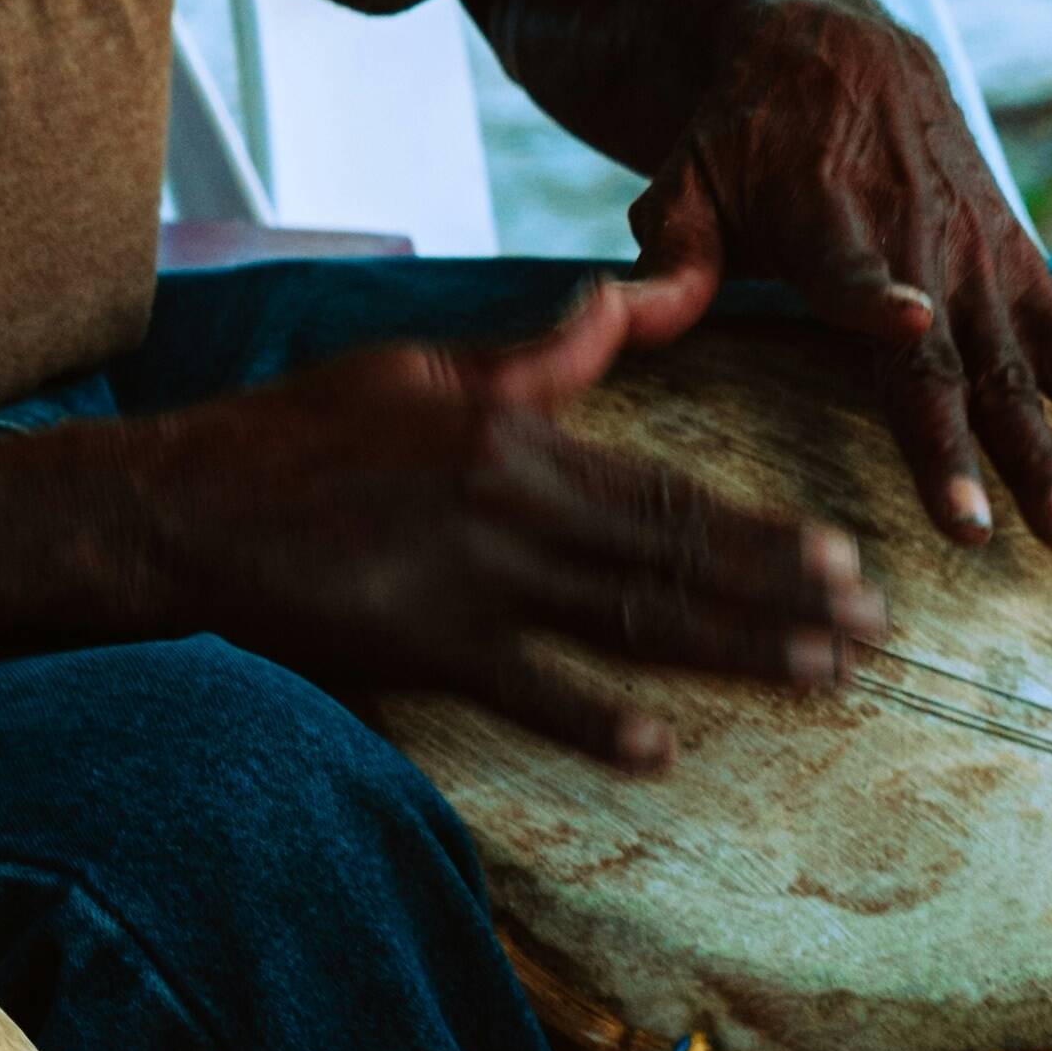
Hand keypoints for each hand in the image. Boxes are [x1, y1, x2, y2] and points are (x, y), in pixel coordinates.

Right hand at [105, 269, 883, 771]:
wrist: (180, 505)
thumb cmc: (293, 433)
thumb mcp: (415, 367)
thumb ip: (535, 355)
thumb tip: (621, 302)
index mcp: (514, 431)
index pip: (667, 487)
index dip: (763, 528)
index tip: (843, 556)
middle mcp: (509, 504)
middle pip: (673, 558)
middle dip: (784, 597)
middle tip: (871, 632)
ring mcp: (469, 579)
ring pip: (629, 622)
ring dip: (733, 651)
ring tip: (817, 678)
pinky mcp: (421, 643)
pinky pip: (528, 690)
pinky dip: (596, 721)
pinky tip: (661, 748)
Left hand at [630, 0, 1051, 549]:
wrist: (835, 43)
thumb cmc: (742, 130)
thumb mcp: (687, 172)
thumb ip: (669, 253)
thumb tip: (625, 315)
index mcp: (828, 219)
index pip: (852, 268)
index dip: (876, 297)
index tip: (907, 323)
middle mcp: (919, 243)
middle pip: (948, 354)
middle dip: (972, 444)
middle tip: (995, 530)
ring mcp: (981, 259)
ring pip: (1025, 366)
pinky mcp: (1021, 264)